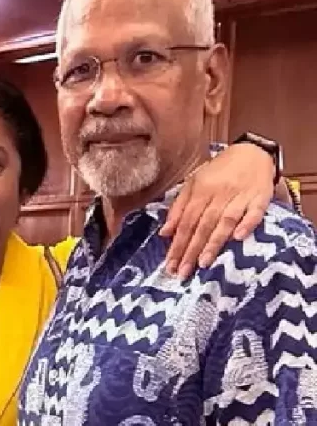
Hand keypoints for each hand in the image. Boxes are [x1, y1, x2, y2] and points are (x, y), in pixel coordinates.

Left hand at [159, 143, 273, 277]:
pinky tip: (238, 238)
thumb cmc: (218, 172)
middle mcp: (218, 195)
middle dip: (190, 250)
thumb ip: (178, 207)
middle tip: (181, 272)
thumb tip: (164, 232)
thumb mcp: (193, 183)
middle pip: (202, 226)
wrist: (251, 153)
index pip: (185, 222)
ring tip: (202, 263)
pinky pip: (254, 213)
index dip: (176, 244)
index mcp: (200, 191)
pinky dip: (247, 224)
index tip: (169, 265)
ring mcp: (240, 197)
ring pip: (224, 221)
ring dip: (213, 243)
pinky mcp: (261, 198)